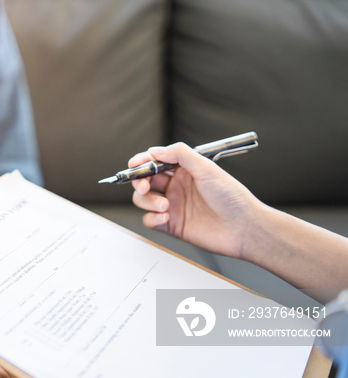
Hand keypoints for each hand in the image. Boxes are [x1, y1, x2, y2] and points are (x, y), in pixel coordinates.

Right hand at [129, 142, 261, 259]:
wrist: (244, 227)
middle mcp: (175, 187)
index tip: (134, 165)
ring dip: (148, 201)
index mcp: (183, 171)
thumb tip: (155, 150)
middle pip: (144, 181)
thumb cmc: (231, 197)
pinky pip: (149, 220)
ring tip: (165, 206)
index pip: (155, 162)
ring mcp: (172, 206)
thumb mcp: (206, 168)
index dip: (142, 162)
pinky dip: (152, 218)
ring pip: (143, 200)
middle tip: (144, 186)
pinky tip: (165, 217)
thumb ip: (180, 154)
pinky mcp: (171, 225)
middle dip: (139, 181)